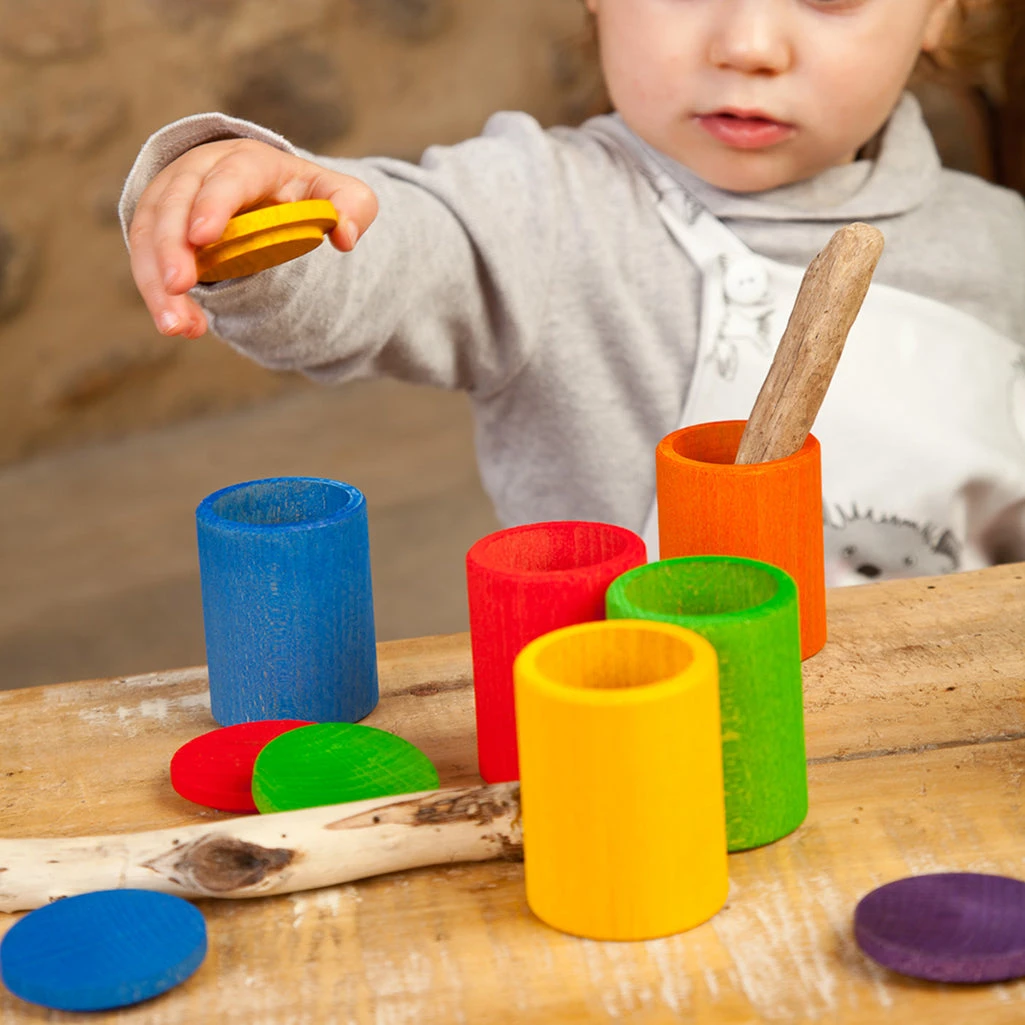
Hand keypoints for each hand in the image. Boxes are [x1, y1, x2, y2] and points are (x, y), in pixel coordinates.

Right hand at [127, 138, 378, 338]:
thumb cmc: (307, 196)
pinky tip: (183, 326)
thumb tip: (345, 236)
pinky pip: (146, 257)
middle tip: (179, 287)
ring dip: (154, 280)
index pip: (227, 176)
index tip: (203, 237)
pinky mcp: (159, 227)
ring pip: (149, 232)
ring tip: (177, 326)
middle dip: (171, 245)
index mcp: (248, 160)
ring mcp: (172, 196)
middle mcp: (200, 171)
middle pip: (174, 201)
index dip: (213, 203)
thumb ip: (355, 208)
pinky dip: (157, 293)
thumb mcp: (341, 195)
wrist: (271, 194)